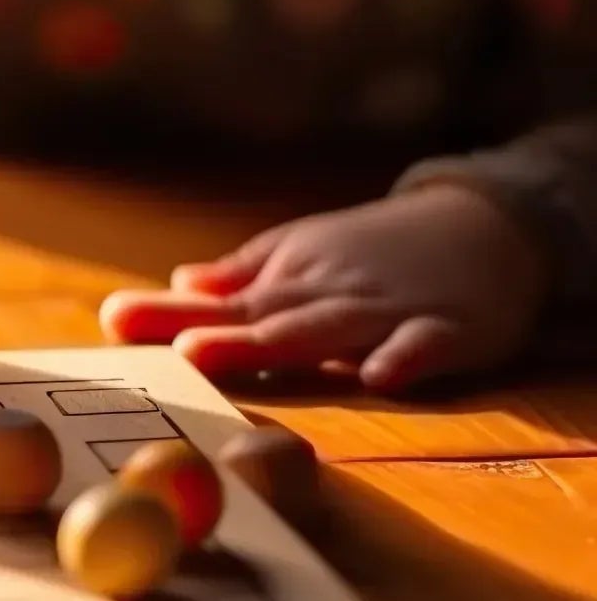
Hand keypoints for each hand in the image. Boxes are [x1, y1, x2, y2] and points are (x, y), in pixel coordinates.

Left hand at [99, 184, 551, 392]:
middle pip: (262, 320)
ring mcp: (386, 314)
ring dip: (273, 343)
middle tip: (160, 347)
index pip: (219, 307)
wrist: (488, 225)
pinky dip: (405, 357)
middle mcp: (327, 298)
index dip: (167, 315)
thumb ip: (243, 281)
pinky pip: (426, 345)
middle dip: (211, 334)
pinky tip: (378, 375)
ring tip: (211, 354)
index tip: (112, 319)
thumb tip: (178, 287)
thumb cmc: (377, 251)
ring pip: (327, 331)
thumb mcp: (304, 256)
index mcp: (288, 283)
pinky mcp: (451, 330)